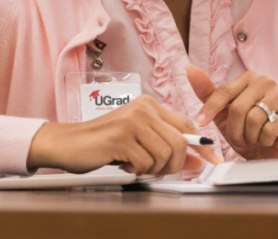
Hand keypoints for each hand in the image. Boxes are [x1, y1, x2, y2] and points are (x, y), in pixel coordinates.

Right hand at [27, 95, 216, 174]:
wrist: (65, 143)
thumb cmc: (101, 144)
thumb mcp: (138, 143)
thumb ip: (166, 149)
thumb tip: (197, 161)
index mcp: (150, 106)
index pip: (187, 124)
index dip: (201, 145)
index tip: (211, 160)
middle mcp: (144, 109)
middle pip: (180, 142)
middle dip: (173, 164)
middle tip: (156, 171)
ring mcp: (132, 121)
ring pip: (165, 153)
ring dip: (153, 169)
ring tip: (135, 165)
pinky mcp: (121, 136)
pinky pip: (146, 162)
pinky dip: (138, 170)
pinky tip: (124, 165)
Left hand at [187, 66, 277, 159]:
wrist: (271, 154)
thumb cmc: (248, 131)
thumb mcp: (223, 114)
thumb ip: (208, 92)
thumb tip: (191, 69)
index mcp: (250, 78)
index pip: (225, 91)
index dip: (210, 109)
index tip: (200, 122)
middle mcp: (267, 81)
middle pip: (238, 108)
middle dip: (234, 130)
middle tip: (239, 138)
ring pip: (253, 119)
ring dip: (249, 137)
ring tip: (254, 138)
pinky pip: (268, 130)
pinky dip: (264, 140)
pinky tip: (269, 139)